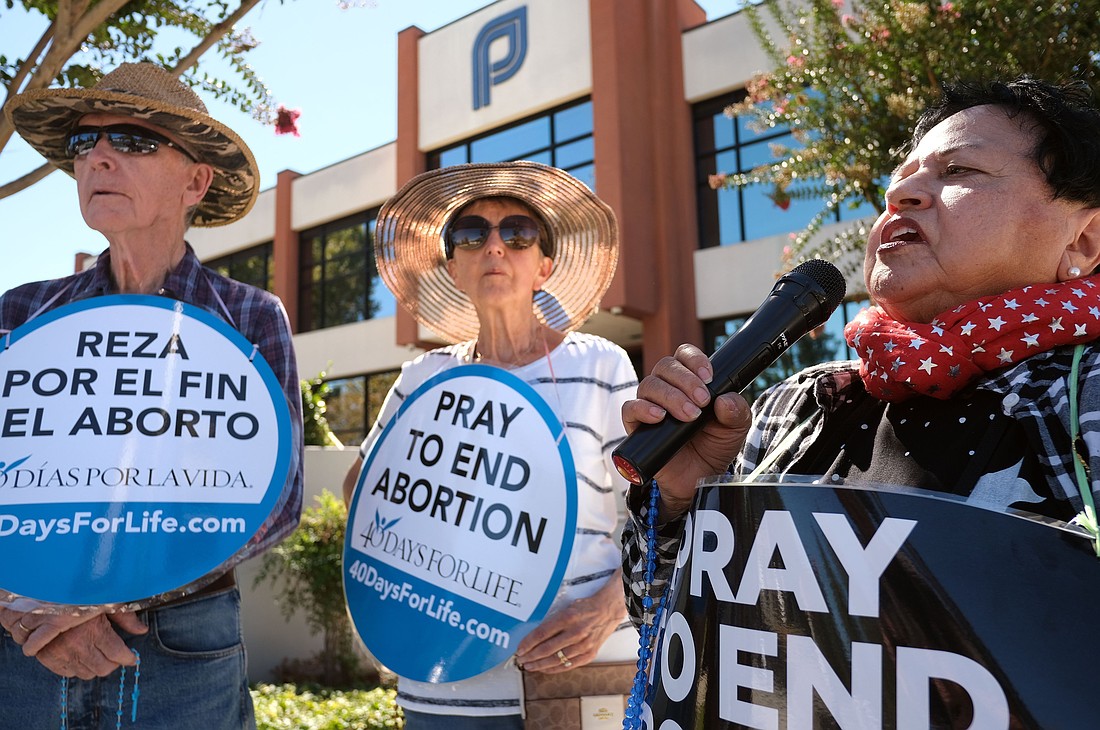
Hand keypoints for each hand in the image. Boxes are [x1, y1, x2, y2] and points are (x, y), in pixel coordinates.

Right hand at [1, 603, 146, 678]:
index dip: (128, 658)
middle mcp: (78, 645)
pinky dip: (77, 668)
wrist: (39, 600)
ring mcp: (62, 654)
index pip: (118, 654)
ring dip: (96, 667)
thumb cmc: (75, 599)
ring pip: (87, 673)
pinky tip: (81, 657)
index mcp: (94, 630)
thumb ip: (126, 617)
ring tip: (98, 656)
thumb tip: (142, 630)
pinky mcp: (48, 659)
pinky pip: (68, 674)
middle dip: (114, 664)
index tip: (132, 658)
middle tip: (115, 656)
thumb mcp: (104, 602)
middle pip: (104, 668)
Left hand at [514, 573, 627, 673]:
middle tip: (521, 660)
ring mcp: (583, 645)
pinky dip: (554, 669)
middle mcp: (575, 632)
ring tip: (529, 666)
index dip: (528, 644)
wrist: (607, 611)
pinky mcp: (589, 654)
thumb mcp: (565, 608)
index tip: (519, 649)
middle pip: (546, 649)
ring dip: (539, 665)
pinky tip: (544, 669)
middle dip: (530, 656)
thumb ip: (551, 622)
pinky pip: (568, 665)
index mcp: (567, 618)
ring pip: (555, 660)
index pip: (541, 634)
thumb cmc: (584, 608)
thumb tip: (532, 637)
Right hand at [622, 344, 751, 518]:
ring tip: (689, 416)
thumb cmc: (714, 447)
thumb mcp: (735, 428)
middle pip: (665, 366)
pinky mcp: (636, 426)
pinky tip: (659, 417)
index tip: (709, 377)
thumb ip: (736, 412)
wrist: (699, 479)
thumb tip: (725, 399)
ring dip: (671, 396)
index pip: (684, 355)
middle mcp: (667, 388)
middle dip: (685, 381)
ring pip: (649, 384)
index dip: (694, 360)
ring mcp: (649, 405)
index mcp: (689, 381)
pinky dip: (643, 409)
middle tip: (702, 401)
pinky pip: (630, 408)